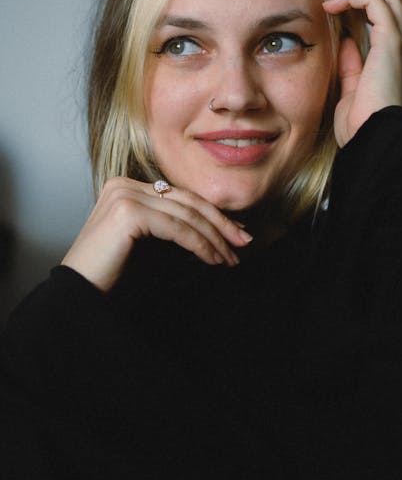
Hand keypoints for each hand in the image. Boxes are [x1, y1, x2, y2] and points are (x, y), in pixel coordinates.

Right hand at [61, 178, 251, 291]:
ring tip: (230, 257)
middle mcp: (124, 184)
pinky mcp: (129, 212)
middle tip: (244, 242)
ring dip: (214, 238)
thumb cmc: (110, 275)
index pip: (179, 196)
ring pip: (185, 214)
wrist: (78, 295)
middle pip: (186, 201)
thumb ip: (171, 228)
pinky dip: (200, 245)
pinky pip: (177, 228)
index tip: (235, 232)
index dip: (211, 214)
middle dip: (220, 222)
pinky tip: (213, 259)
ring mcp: (126, 195)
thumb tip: (213, 228)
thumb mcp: (146, 244)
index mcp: (126, 186)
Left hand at [323, 0, 401, 147]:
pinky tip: (333, 7)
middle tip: (335, 4)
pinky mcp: (391, 42)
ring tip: (333, 3)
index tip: (336, 15)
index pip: (389, 19)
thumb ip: (352, 62)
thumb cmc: (360, 124)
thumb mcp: (353, 87)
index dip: (364, 9)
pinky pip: (376, 2)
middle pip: (395, 1)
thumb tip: (345, 39)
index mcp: (399, 61)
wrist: (370, 138)